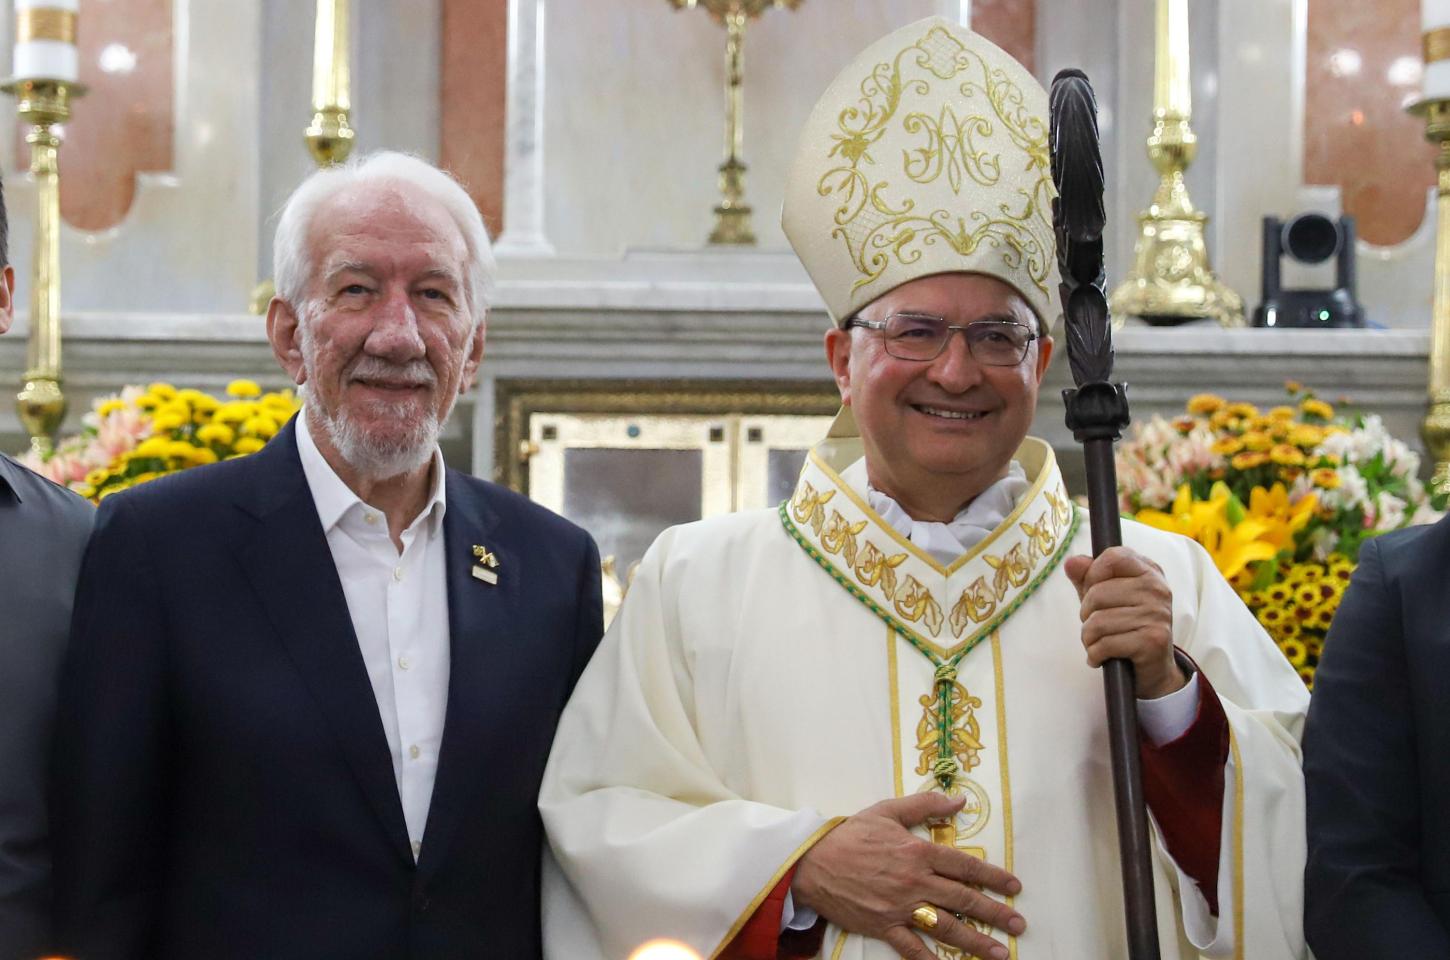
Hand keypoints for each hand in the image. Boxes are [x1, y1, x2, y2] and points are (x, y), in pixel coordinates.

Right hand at [792, 793, 1024, 959]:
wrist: (812, 862)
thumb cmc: (850, 835)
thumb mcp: (887, 811)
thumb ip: (925, 804)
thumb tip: (959, 799)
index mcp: (918, 852)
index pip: (964, 866)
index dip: (993, 877)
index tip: (1014, 887)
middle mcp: (914, 882)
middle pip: (963, 900)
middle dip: (995, 913)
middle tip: (1018, 924)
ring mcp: (900, 907)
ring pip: (946, 926)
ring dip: (976, 941)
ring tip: (1000, 952)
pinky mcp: (884, 926)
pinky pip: (911, 948)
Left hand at [1063, 546, 1184, 699]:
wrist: (1153, 670)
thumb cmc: (1125, 627)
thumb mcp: (1105, 598)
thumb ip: (1087, 578)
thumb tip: (1070, 562)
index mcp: (1149, 572)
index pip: (1113, 557)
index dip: (1092, 576)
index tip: (1094, 593)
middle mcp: (1157, 589)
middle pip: (1097, 593)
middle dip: (1086, 615)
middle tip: (1098, 627)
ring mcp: (1157, 615)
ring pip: (1097, 622)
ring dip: (1089, 639)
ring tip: (1099, 644)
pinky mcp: (1152, 641)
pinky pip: (1104, 644)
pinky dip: (1095, 655)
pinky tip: (1102, 658)